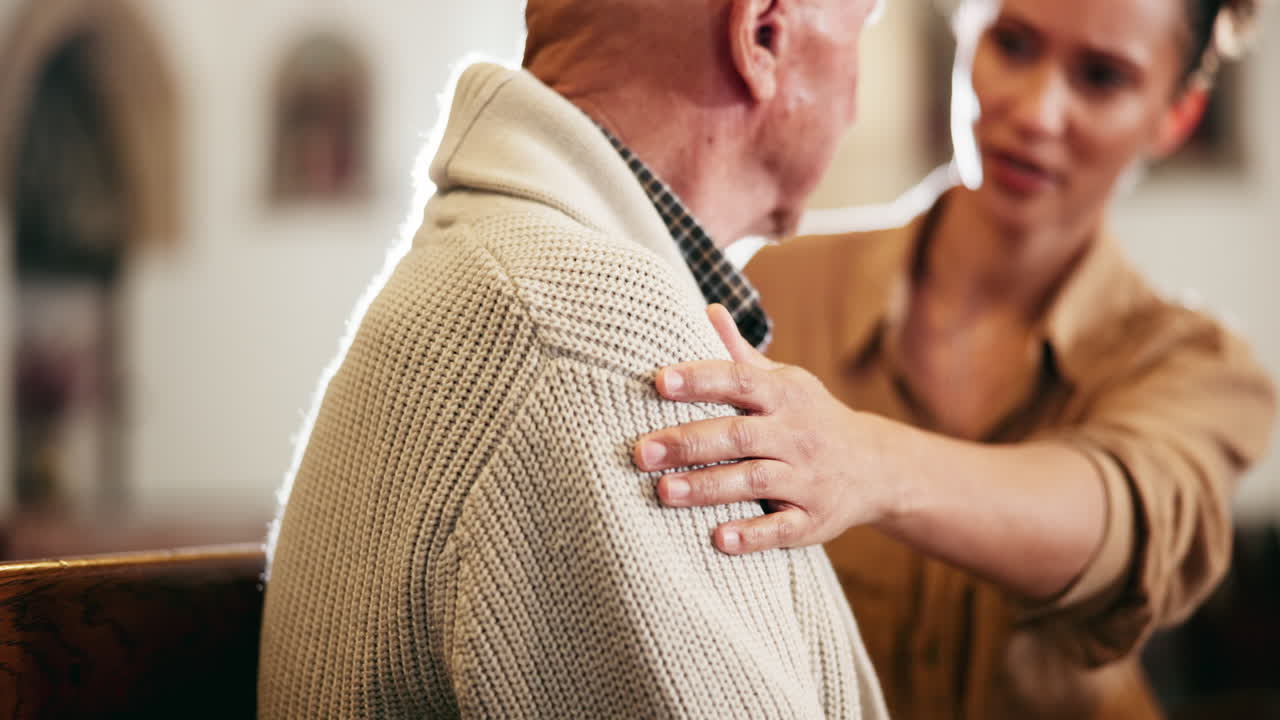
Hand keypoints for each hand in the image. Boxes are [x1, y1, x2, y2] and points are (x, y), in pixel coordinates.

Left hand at [634, 305, 900, 554]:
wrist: (875, 466)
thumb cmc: (809, 418)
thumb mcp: (785, 382)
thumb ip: (742, 356)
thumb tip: (708, 310)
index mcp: (785, 395)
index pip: (740, 381)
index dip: (701, 379)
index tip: (660, 381)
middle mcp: (798, 434)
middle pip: (739, 435)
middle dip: (689, 442)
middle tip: (641, 451)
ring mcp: (808, 479)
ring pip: (756, 481)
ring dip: (709, 487)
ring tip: (664, 491)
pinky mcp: (814, 520)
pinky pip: (783, 527)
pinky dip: (752, 534)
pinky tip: (719, 539)